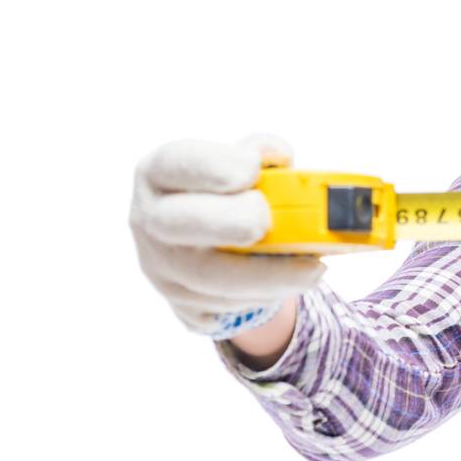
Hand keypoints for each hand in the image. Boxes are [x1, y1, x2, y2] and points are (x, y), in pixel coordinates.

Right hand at [130, 133, 324, 339]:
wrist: (211, 242)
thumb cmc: (229, 191)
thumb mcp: (240, 162)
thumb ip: (259, 151)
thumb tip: (279, 156)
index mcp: (161, 171)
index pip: (176, 162)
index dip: (215, 166)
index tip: (253, 170)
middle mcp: (150, 218)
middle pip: (177, 223)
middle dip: (232, 221)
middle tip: (269, 221)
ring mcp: (161, 267)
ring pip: (207, 278)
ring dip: (266, 274)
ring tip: (311, 267)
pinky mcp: (182, 305)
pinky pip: (222, 308)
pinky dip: (263, 296)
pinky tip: (291, 282)